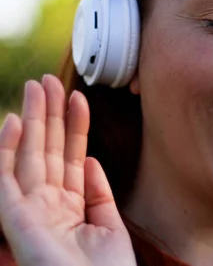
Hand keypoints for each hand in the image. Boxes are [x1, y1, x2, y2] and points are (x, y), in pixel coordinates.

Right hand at [0, 75, 135, 265]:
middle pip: (46, 150)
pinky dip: (7, 150)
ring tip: (36, 86)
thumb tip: (90, 159)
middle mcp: (46, 205)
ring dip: (30, 120)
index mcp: (69, 207)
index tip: (79, 97)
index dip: (73, 127)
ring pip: (27, 155)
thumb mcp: (108, 226)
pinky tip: (13, 122)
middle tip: (49, 79)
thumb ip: (98, 192)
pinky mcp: (14, 220)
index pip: (69, 157)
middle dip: (48, 115)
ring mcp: (29, 211)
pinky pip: (6, 179)